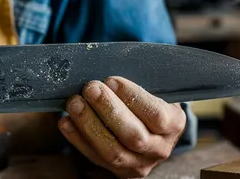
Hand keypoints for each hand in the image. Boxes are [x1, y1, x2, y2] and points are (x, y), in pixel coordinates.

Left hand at [58, 76, 186, 177]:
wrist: (149, 126)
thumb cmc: (146, 99)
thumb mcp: (152, 87)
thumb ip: (136, 79)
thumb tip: (106, 72)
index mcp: (173, 124)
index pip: (155, 115)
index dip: (132, 97)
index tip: (110, 80)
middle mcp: (160, 148)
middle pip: (133, 136)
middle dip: (108, 110)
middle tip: (90, 88)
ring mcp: (139, 164)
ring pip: (113, 152)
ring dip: (89, 125)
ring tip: (74, 103)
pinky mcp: (119, 171)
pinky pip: (95, 158)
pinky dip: (77, 139)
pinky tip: (65, 122)